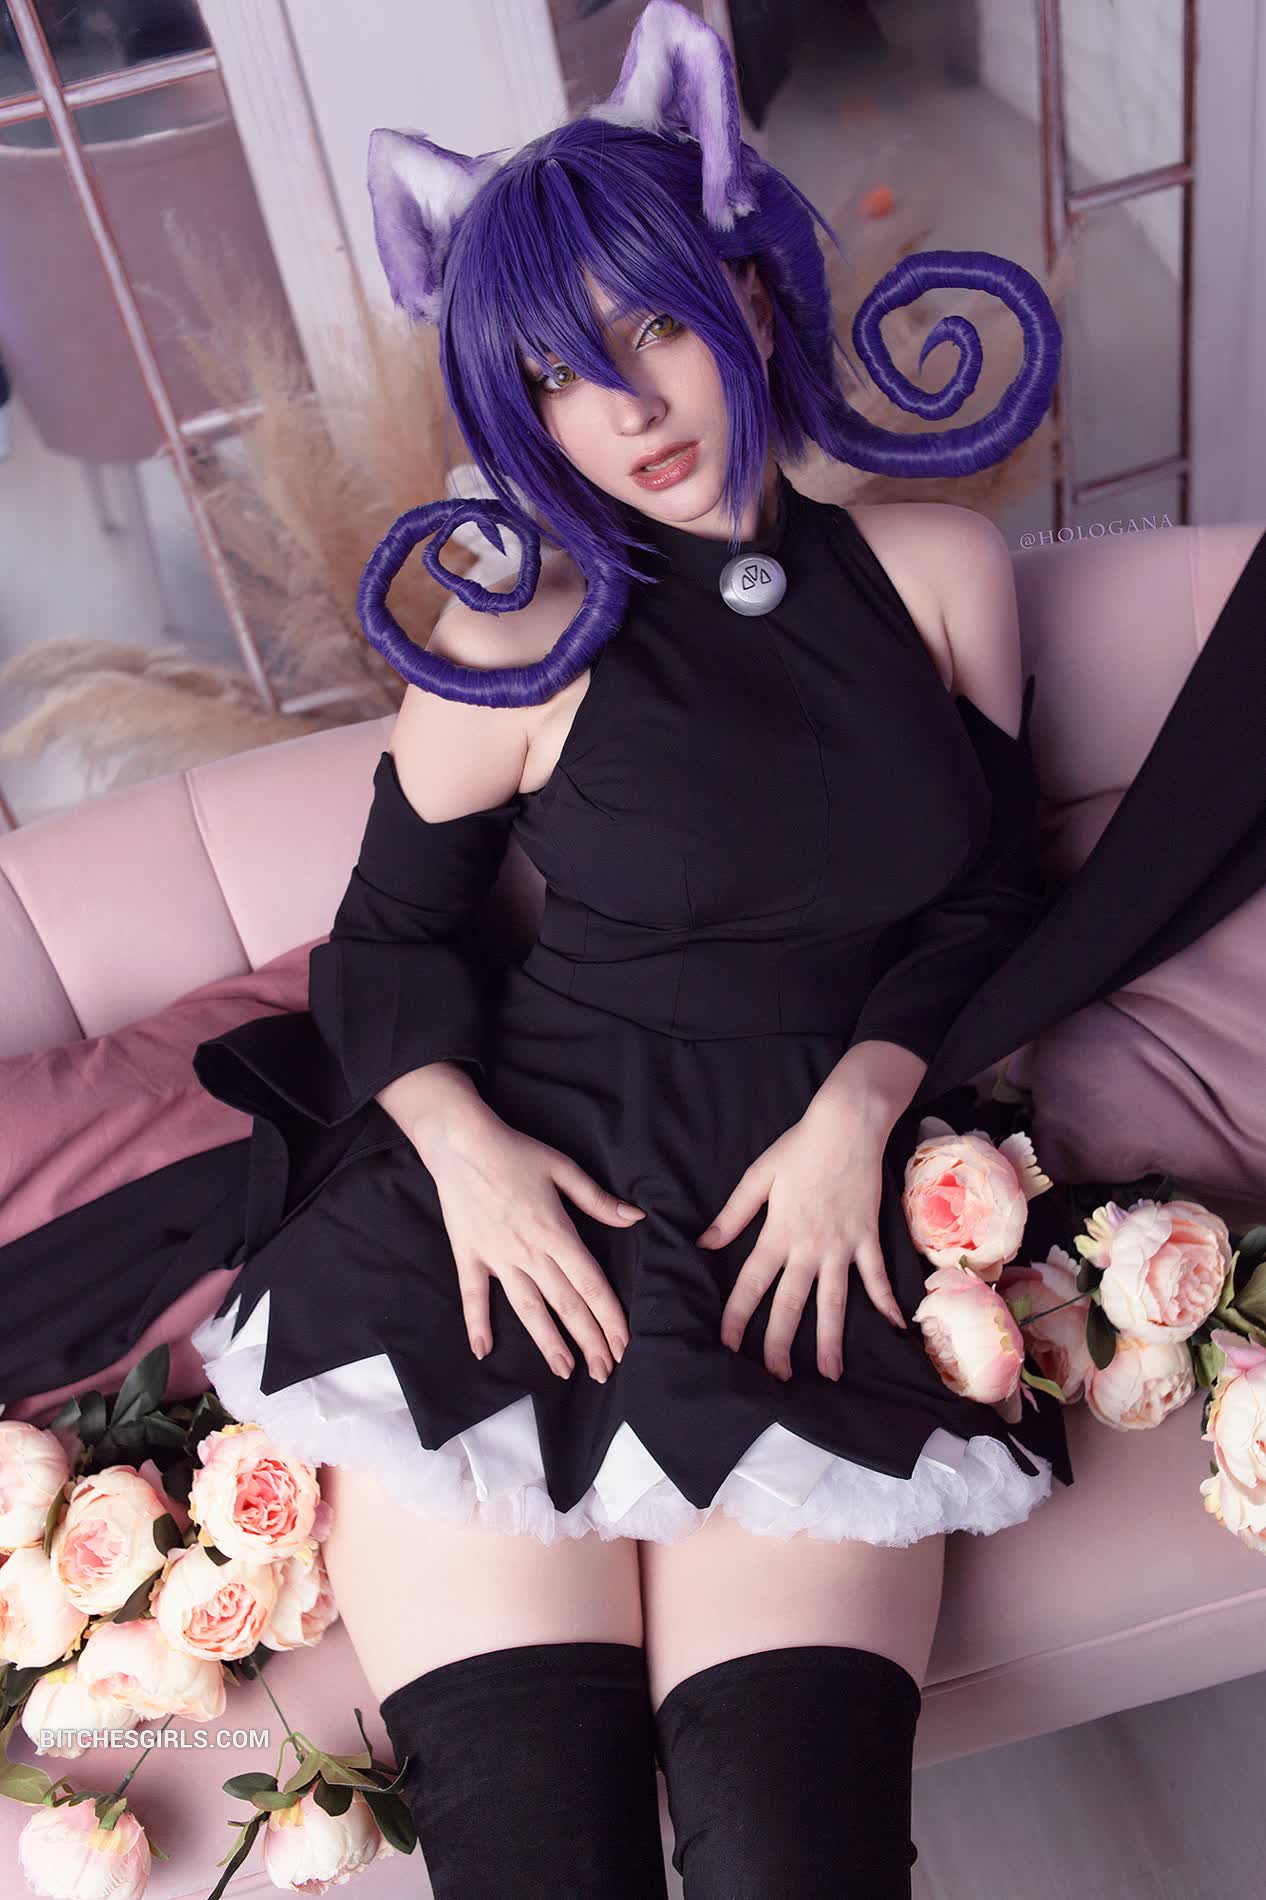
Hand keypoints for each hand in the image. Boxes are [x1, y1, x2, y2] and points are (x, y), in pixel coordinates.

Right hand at [419, 1109, 641, 1383]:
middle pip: (565, 1305)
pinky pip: (474, 1296)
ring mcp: (496, 1258)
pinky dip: (476, 1324)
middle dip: (588, 1341)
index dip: (610, 1318)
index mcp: (556, 1232)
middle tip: (604, 1372)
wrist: (461, 1142)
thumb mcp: (563, 1168)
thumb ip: (598, 1200)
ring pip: (527, 1309)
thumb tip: (634, 1218)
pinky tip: (482, 1351)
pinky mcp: (468, 1256)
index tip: (624, 1345)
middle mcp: (529, 1253)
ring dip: (547, 1342)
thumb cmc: (515, 1151)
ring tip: (563, 1371)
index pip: (591, 1285)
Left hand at [696, 1098, 907, 1382]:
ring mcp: (842, 1246)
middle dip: (780, 1344)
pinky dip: (885, 1302)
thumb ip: (732, 1215)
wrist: (848, 1126)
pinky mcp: (867, 1238)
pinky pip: (876, 1277)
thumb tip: (704, 1242)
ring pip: (834, 1302)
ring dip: (831, 1340)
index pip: (751, 1283)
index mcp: (777, 1232)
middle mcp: (808, 1247)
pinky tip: (895, 1328)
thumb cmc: (799, 1147)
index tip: (726, 1345)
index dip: (736, 1316)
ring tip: (830, 1374)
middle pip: (791, 1304)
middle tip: (775, 1378)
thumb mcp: (757, 1177)